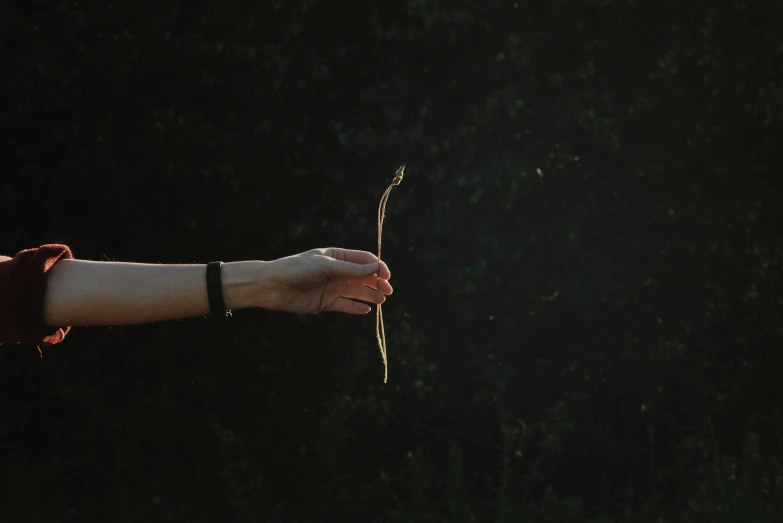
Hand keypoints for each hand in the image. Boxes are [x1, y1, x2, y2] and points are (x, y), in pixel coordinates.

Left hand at [260, 248, 391, 313]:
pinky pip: (346, 305)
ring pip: (357, 292)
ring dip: (370, 295)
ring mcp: (333, 287)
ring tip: (381, 300)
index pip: (364, 259)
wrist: (275, 286)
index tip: (386, 275)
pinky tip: (367, 309)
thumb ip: (351, 269)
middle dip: (377, 282)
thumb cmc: (298, 269)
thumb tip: (376, 267)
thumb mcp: (326, 266)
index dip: (377, 266)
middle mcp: (337, 272)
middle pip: (363, 276)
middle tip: (388, 290)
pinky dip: (357, 308)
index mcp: (337, 257)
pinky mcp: (327, 302)